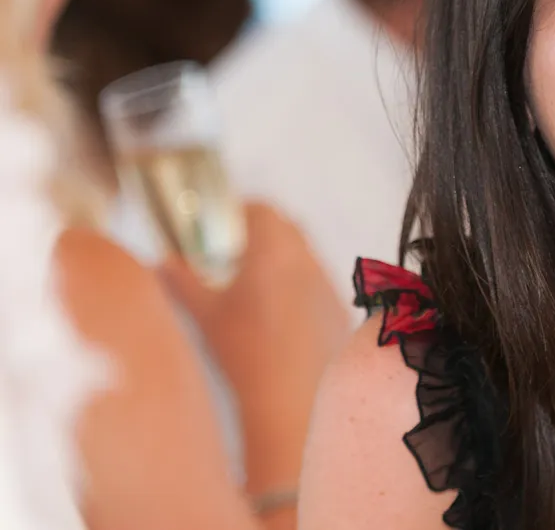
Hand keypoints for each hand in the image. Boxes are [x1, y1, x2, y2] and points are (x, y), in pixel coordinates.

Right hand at [161, 201, 350, 493]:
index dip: (242, 211)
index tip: (224, 222)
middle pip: (288, 228)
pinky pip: (320, 286)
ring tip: (256, 288)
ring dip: (284, 261)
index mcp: (273, 250)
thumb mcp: (204, 314)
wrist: (290, 397)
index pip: (263, 210)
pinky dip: (302, 289)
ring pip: (306, 257)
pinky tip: (282, 318)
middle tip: (235, 253)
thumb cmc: (243, 352)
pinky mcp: (340, 310)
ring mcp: (329, 284)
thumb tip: (160, 262)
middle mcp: (307, 260)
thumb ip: (181, 281)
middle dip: (263, 233)